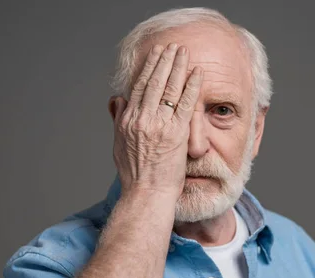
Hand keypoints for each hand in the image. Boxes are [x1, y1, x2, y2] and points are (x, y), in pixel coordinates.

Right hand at [110, 43, 203, 197]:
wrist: (146, 193)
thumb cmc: (134, 175)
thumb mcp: (118, 144)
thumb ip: (118, 119)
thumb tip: (117, 99)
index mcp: (128, 121)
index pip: (139, 87)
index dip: (148, 68)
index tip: (155, 55)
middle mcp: (142, 119)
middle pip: (154, 82)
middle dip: (164, 61)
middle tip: (172, 46)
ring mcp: (159, 125)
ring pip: (169, 89)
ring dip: (177, 67)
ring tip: (183, 52)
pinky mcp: (176, 133)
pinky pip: (185, 104)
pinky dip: (192, 86)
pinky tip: (197, 73)